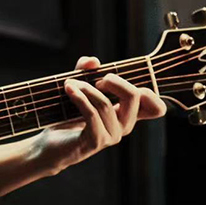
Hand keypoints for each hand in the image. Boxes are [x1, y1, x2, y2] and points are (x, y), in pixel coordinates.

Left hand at [34, 56, 166, 175]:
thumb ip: (85, 71)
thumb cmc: (65, 115)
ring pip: (106, 104)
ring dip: (85, 88)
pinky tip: (68, 89)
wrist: (48, 144)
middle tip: (95, 80)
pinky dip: (80, 98)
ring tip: (69, 84)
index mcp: (126, 114)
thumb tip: (94, 61)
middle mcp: (123, 126)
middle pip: (135, 96)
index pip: (156, 108)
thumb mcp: (77, 86)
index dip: (151, 92)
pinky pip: (92, 114)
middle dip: (114, 80)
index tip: (124, 83)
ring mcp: (111, 136)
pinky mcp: (96, 141)